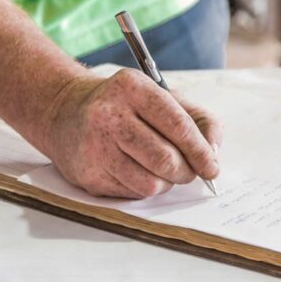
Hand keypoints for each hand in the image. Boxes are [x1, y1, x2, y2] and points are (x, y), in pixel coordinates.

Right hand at [40, 69, 221, 197]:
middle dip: (186, 172)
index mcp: (132, 87)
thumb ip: (198, 119)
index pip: (177, 125)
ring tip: (162, 170)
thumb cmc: (125, 107)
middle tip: (189, 172)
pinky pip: (132, 194)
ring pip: (150, 184)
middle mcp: (108, 114)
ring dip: (166, 183)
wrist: (66, 113)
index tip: (212, 167)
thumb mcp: (162, 97)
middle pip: (165, 159)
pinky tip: (135, 171)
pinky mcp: (87, 174)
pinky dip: (144, 188)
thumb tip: (214, 152)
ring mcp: (94, 146)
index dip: (201, 151)